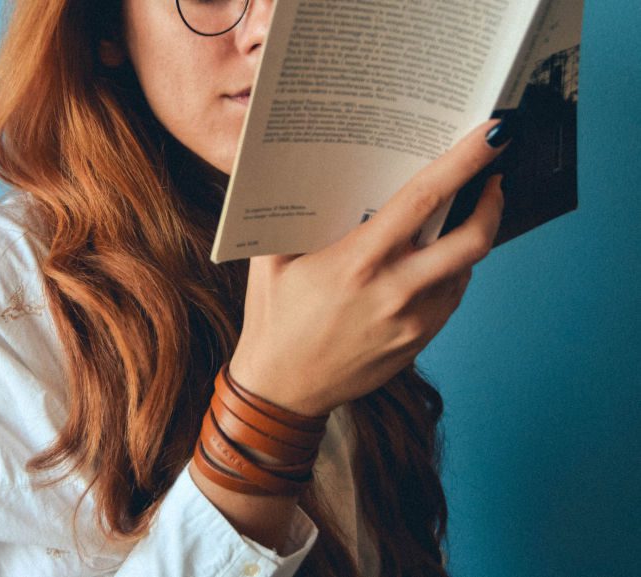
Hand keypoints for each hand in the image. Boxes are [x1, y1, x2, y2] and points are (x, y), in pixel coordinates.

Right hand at [229, 119, 508, 416]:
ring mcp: (412, 321)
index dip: (464, 163)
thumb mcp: (271, 262)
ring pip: (466, 269)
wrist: (281, 389)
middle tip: (492, 180)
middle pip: (471, 240)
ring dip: (470, 239)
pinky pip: (450, 298)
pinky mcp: (418, 342)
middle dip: (492, 202)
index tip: (492, 138)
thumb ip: (293, 218)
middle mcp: (393, 291)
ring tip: (457, 220)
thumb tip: (308, 172)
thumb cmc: (273, 320)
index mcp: (358, 262)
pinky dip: (450, 274)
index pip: (424, 200)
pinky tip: (432, 265)